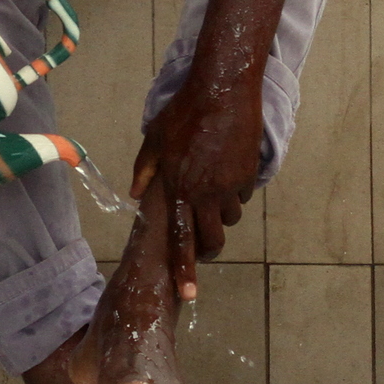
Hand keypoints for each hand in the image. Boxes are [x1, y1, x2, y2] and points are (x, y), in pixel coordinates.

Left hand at [128, 71, 265, 300]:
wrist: (224, 90)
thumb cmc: (184, 112)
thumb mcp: (155, 139)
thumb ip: (145, 170)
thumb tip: (136, 194)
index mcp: (179, 188)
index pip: (182, 239)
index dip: (185, 270)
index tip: (189, 294)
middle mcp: (205, 193)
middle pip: (213, 240)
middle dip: (208, 249)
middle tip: (203, 245)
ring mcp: (229, 185)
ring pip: (229, 218)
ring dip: (222, 214)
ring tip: (211, 191)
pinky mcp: (247, 175)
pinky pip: (242, 196)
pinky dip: (235, 191)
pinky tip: (226, 169)